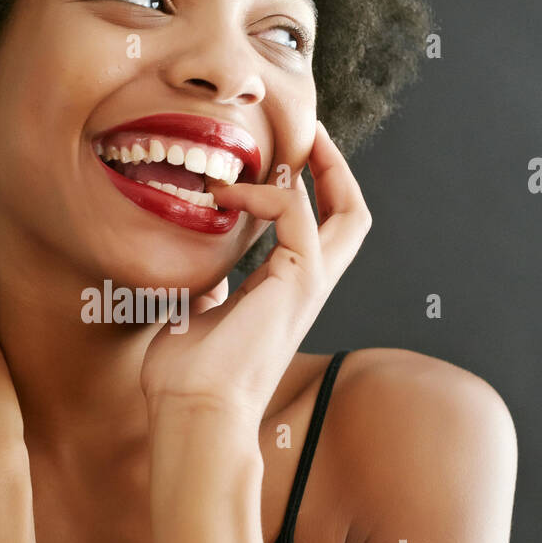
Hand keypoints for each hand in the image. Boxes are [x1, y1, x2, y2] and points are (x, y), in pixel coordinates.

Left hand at [140, 121, 371, 429]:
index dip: (311, 189)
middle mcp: (306, 287)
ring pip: (348, 214)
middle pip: (354, 217)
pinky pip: (298, 216)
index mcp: (284, 292)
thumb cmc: (187, 376)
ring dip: (319, 168)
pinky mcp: (298, 283)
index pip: (317, 230)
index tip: (282, 155)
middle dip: (337, 169)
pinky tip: (230, 195)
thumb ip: (208, 289)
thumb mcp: (195, 316)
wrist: (194, 410)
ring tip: (288, 144)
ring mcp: (308, 285)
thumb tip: (198, 276)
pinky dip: (268, 196)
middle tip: (313, 132)